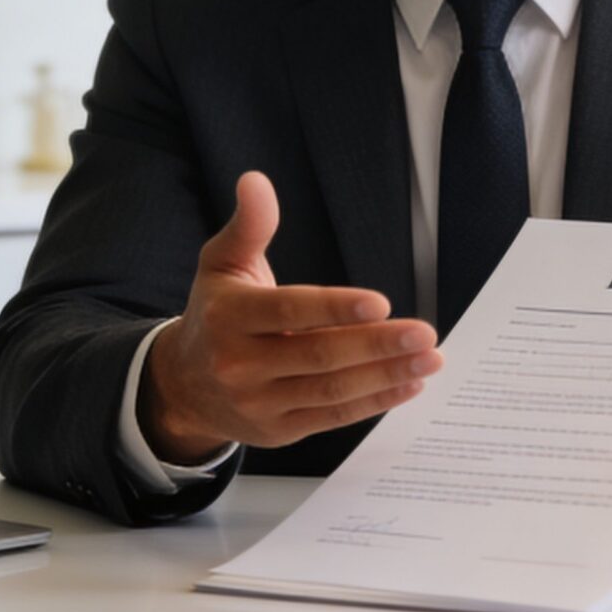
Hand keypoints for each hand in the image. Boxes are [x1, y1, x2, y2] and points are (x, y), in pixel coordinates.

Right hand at [141, 171, 441, 458]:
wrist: (183, 386)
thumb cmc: (215, 314)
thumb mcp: (221, 263)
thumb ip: (248, 225)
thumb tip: (255, 181)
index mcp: (229, 317)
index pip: (288, 312)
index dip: (335, 309)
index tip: (381, 304)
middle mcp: (241, 364)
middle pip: (319, 355)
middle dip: (377, 345)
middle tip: (423, 333)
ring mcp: (260, 402)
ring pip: (332, 390)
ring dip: (387, 375)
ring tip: (429, 358)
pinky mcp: (280, 430)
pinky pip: (334, 417)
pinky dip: (375, 402)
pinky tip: (408, 384)